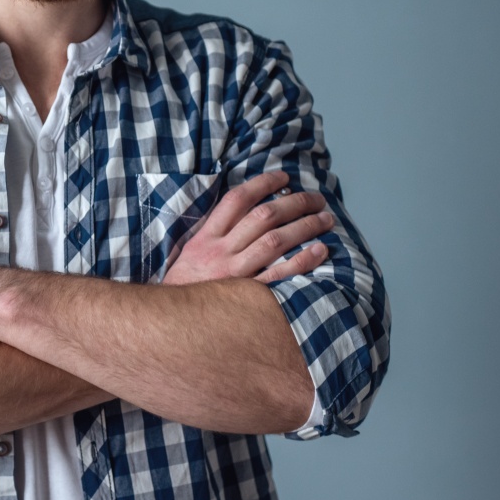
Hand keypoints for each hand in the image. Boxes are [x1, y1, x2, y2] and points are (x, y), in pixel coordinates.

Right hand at [162, 171, 332, 285]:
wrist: (174, 321)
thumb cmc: (186, 285)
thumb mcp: (192, 251)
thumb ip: (216, 232)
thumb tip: (247, 210)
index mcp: (207, 236)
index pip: (236, 200)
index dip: (262, 184)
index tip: (284, 178)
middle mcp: (222, 251)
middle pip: (263, 217)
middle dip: (294, 203)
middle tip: (317, 199)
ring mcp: (237, 273)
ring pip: (275, 241)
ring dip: (304, 226)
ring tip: (325, 219)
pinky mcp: (249, 296)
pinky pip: (280, 275)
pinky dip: (303, 260)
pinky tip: (321, 250)